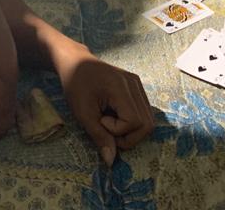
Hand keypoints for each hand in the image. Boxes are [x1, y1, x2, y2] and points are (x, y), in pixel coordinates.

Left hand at [55, 48, 153, 165]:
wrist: (76, 62)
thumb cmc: (75, 85)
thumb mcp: (83, 113)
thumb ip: (99, 136)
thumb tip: (111, 161)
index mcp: (122, 87)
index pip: (134, 121)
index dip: (118, 131)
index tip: (100, 122)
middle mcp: (135, 84)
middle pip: (147, 124)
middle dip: (128, 136)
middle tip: (106, 129)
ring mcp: (138, 84)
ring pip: (148, 119)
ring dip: (131, 130)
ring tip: (110, 123)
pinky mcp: (137, 86)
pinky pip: (144, 111)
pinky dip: (133, 121)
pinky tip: (116, 116)